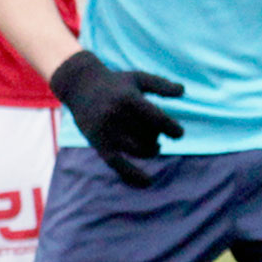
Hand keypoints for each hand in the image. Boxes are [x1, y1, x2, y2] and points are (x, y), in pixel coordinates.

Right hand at [49, 50, 184, 187]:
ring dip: (150, 151)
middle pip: (149, 136)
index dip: (173, 129)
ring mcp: (106, 130)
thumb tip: (183, 91)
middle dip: (157, 137)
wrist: (79, 85)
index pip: (158, 119)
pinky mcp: (98, 142)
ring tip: (152, 146)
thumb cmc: (115, 82)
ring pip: (138, 150)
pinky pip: (117, 164)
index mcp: (129, 98)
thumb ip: (161, 85)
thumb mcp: (138, 78)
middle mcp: (116, 114)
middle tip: (154, 132)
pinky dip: (132, 176)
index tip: (178, 133)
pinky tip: (148, 182)